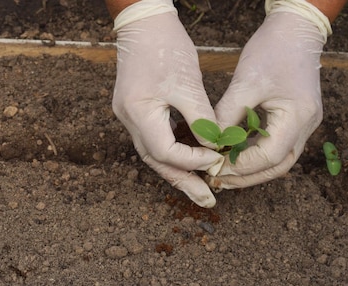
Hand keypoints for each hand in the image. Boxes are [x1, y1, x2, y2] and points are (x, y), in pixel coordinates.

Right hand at [112, 1, 222, 207]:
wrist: (143, 23)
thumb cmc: (166, 47)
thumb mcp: (188, 83)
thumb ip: (201, 119)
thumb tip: (216, 148)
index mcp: (138, 112)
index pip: (165, 152)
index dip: (194, 160)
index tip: (218, 159)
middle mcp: (128, 119)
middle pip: (155, 161)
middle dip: (183, 181)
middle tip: (208, 200)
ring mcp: (129, 115)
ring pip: (153, 153)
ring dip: (177, 170)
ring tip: (200, 188)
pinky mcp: (136, 110)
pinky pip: (154, 139)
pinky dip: (173, 152)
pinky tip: (190, 160)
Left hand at [208, 3, 329, 188]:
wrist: (294, 30)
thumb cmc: (272, 51)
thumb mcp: (244, 83)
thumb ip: (226, 115)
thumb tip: (208, 143)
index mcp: (298, 117)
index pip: (269, 156)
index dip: (240, 166)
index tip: (214, 167)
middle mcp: (306, 126)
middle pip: (277, 166)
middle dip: (246, 176)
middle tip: (217, 178)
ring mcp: (303, 124)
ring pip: (278, 160)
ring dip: (250, 168)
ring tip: (221, 171)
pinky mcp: (294, 120)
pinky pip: (275, 146)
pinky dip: (254, 154)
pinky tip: (232, 154)